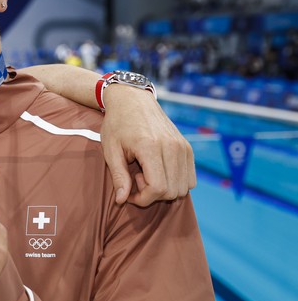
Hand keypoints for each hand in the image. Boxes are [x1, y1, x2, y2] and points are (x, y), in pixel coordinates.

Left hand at [102, 85, 195, 205]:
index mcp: (150, 147)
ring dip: (165, 189)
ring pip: (183, 187)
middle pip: (172, 191)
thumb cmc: (117, 124)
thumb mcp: (110, 150)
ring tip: (146, 174)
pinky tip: (158, 171)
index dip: (144, 198)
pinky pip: (190, 179)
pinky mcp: (187, 147)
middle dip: (152, 195)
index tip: (129, 193)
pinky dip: (175, 182)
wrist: (132, 100)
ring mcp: (183, 147)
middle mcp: (172, 147)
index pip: (158, 188)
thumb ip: (118, 177)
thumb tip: (121, 201)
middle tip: (136, 180)